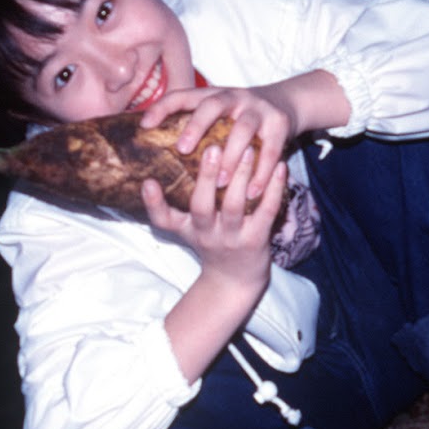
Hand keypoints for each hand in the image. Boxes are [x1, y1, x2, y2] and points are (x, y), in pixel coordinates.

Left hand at [142, 83, 297, 200]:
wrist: (286, 103)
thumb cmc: (240, 118)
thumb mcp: (218, 116)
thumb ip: (193, 127)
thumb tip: (155, 147)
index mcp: (212, 96)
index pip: (182, 95)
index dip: (162, 107)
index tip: (145, 125)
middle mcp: (234, 97)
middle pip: (212, 104)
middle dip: (196, 125)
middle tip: (182, 149)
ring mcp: (258, 108)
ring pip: (242, 128)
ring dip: (230, 156)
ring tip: (219, 182)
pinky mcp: (280, 123)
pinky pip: (270, 149)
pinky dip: (261, 172)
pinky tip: (252, 192)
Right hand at [142, 138, 286, 297]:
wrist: (235, 281)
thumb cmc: (210, 244)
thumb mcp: (186, 230)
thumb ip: (172, 206)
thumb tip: (152, 174)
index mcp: (188, 229)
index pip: (164, 219)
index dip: (153, 202)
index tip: (147, 182)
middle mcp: (207, 234)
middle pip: (202, 206)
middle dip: (207, 177)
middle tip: (213, 147)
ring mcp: (232, 238)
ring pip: (234, 206)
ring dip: (241, 177)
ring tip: (247, 150)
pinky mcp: (257, 240)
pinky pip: (266, 212)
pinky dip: (274, 189)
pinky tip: (280, 167)